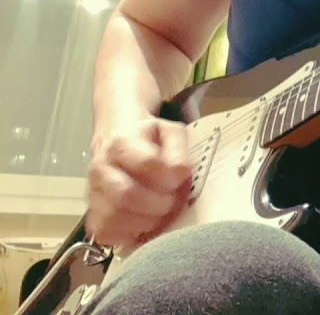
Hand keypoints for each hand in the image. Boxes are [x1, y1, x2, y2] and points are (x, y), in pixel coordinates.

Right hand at [86, 117, 191, 248]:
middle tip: (171, 202)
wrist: (118, 140)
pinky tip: (144, 225)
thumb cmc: (149, 139)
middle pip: (125, 195)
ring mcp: (93, 193)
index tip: (180, 180)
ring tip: (160, 214)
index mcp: (121, 143)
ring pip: (113, 217)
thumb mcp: (170, 132)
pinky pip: (104, 233)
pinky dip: (128, 235)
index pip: (146, 163)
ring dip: (145, 222)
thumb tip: (179, 173)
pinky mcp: (91, 214)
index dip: (168, 177)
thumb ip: (178, 150)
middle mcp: (101, 168)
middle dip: (157, 205)